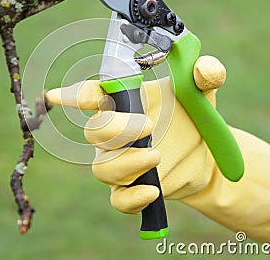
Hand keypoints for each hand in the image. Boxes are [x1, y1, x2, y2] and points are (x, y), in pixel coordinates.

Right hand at [46, 56, 225, 213]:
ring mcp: (120, 162)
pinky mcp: (132, 188)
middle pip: (94, 133)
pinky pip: (118, 200)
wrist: (204, 154)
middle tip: (148, 126)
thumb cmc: (193, 116)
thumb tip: (205, 68)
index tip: (64, 97)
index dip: (75, 96)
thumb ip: (205, 75)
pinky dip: (131, 198)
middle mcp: (114, 133)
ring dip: (126, 163)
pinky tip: (152, 192)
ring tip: (157, 156)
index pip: (91, 96)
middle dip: (116, 130)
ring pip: (101, 168)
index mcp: (124, 103)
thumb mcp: (202, 92)